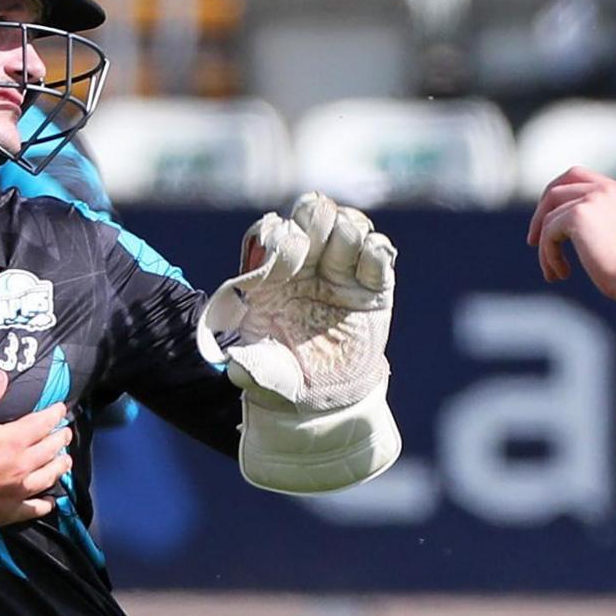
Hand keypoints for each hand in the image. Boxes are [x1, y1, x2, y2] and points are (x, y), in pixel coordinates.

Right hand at [0, 371, 72, 531]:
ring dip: (60, 467)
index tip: (60, 409)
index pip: (42, 423)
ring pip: (50, 476)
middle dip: (61, 438)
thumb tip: (1, 375)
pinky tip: (51, 500)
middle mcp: (22, 465)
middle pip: (51, 449)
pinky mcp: (11, 511)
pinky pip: (37, 508)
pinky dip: (47, 503)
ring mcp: (19, 490)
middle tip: (66, 433)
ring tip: (66, 461)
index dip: (54, 414)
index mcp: (12, 440)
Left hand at [197, 193, 401, 493]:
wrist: (326, 397)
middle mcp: (306, 265)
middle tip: (318, 241)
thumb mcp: (263, 376)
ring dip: (347, 228)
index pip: (271, 235)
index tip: (292, 254)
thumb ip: (250, 366)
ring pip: (346, 226)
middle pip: (311, 218)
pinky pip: (379, 255)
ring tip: (348, 244)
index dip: (280, 237)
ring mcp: (340, 272)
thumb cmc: (285, 378)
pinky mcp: (373, 287)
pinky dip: (377, 249)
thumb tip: (237, 361)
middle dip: (315, 219)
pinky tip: (372, 253)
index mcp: (270, 277)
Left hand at [527, 168, 615, 301]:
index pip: (576, 176)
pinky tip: (561, 274)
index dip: (555, 195)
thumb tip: (576, 226)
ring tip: (553, 273)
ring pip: (549, 218)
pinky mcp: (577, 215)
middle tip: (532, 240)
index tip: (546, 219)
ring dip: (545, 247)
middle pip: (556, 188)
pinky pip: (548, 233)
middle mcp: (604, 189)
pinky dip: (549, 256)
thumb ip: (603, 221)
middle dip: (540, 213)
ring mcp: (591, 199)